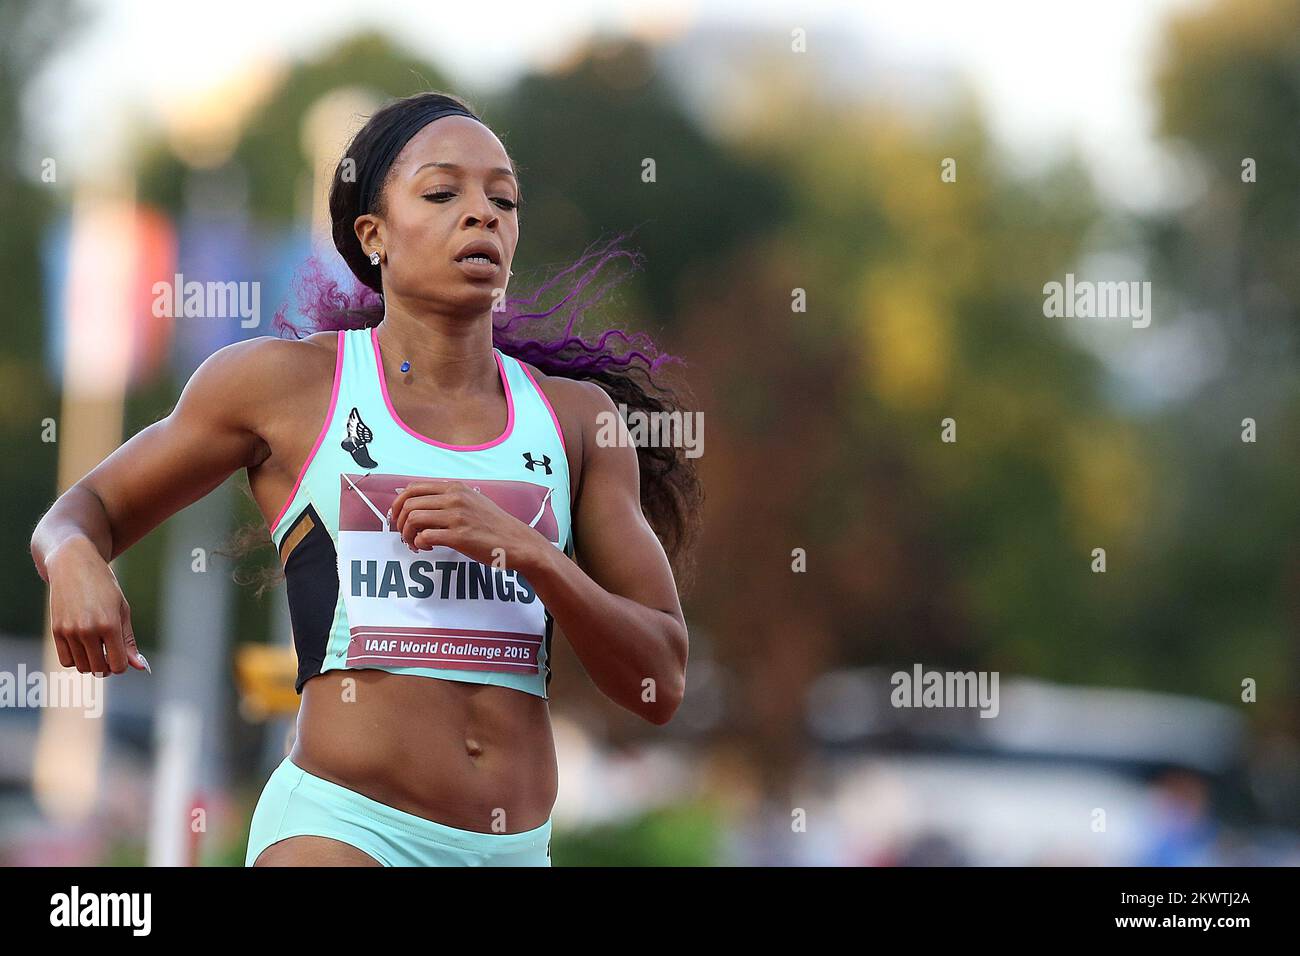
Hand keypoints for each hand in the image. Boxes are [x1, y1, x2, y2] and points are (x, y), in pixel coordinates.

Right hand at [46, 536, 148, 675]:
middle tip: (109, 651)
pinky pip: (66, 661)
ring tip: (96, 646)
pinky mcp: (56, 631)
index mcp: (110, 625)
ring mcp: (69, 631)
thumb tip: (140, 667)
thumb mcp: (122, 610)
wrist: (74, 565)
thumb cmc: (104, 587)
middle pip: (99, 669)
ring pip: (82, 667)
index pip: (117, 665)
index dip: (122, 664)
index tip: (121, 654)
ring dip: (91, 663)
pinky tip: (83, 645)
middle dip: (107, 665)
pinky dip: (76, 659)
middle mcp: (88, 630)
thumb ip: (129, 641)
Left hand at [388, 478, 546, 570]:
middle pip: (409, 503)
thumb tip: (420, 502)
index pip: (413, 488)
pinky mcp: (459, 536)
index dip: (398, 503)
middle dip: (400, 521)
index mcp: (455, 487)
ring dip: (407, 534)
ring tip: (414, 543)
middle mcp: (455, 498)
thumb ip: (449, 498)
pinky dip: (419, 543)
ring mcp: (457, 516)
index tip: (397, 517)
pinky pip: (425, 536)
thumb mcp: (473, 501)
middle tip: (403, 534)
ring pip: (413, 519)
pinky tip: (427, 548)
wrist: (517, 542)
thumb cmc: (494, 525)